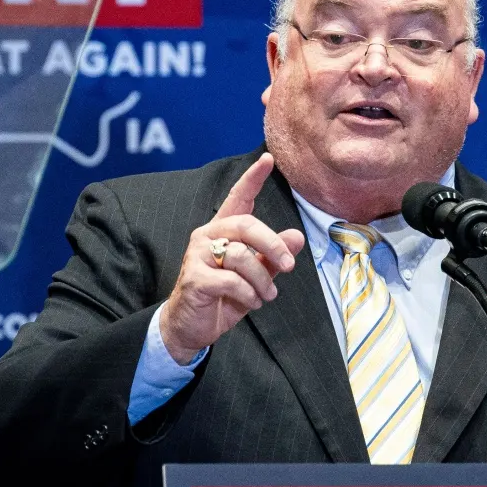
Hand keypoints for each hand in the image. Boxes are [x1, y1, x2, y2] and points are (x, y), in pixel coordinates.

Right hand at [157, 154, 307, 363]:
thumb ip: (273, 257)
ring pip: (242, 256)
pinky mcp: (195, 278)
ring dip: (263, 280)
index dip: (252, 178)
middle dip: (273, 245)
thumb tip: (296, 237)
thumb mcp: (255, 277)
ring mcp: (198, 256)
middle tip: (290, 267)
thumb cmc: (223, 298)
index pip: (238, 198)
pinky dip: (249, 294)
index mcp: (222, 231)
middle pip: (246, 225)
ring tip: (267, 295)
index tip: (268, 159)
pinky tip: (251, 302)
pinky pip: (231, 280)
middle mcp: (207, 236)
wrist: (190, 327)